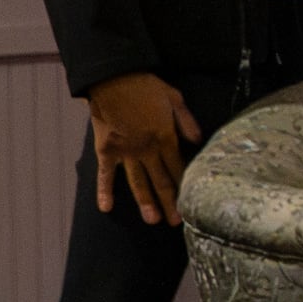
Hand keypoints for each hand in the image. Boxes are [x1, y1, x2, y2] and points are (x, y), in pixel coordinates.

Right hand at [88, 72, 200, 224]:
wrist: (114, 80)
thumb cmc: (146, 86)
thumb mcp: (174, 98)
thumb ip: (186, 121)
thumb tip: (197, 141)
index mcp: (165, 137)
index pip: (178, 166)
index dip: (184, 184)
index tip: (191, 200)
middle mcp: (146, 149)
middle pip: (160, 179)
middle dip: (169, 201)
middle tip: (176, 221)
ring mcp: (125, 152)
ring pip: (138, 182)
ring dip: (146, 202)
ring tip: (153, 220)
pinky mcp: (106, 150)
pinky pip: (105, 174)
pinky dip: (104, 191)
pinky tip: (106, 208)